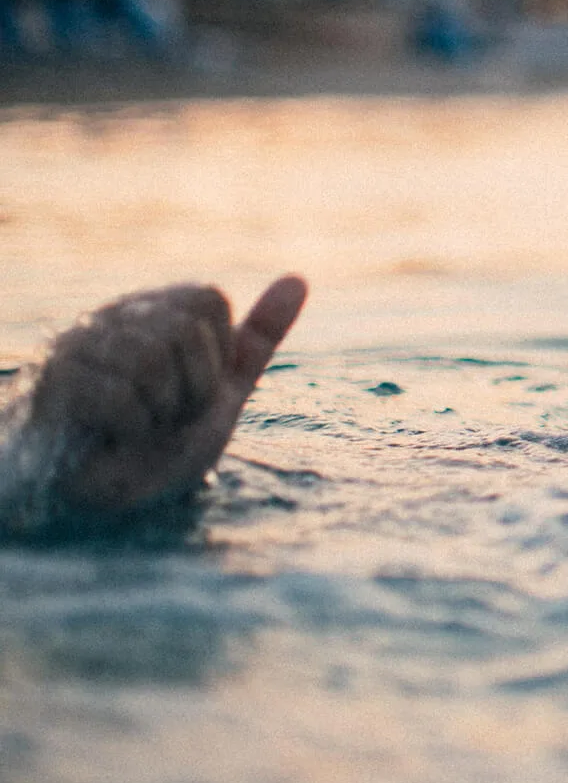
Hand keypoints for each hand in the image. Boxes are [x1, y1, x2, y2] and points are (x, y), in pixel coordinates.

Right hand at [25, 276, 306, 512]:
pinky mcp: (54, 381)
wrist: (109, 504)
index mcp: (154, 311)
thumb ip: (257, 338)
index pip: (208, 299)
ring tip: (137, 427)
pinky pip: (121, 395)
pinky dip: (130, 429)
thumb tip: (298, 278)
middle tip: (164, 415)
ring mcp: (78, 346)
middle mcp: (112, 318)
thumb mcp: (222, 389)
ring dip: (160, 410)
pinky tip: (110, 437)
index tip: (193, 389)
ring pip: (150, 357)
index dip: (216, 355)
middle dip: (192, 387)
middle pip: (184, 328)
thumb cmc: (161, 443)